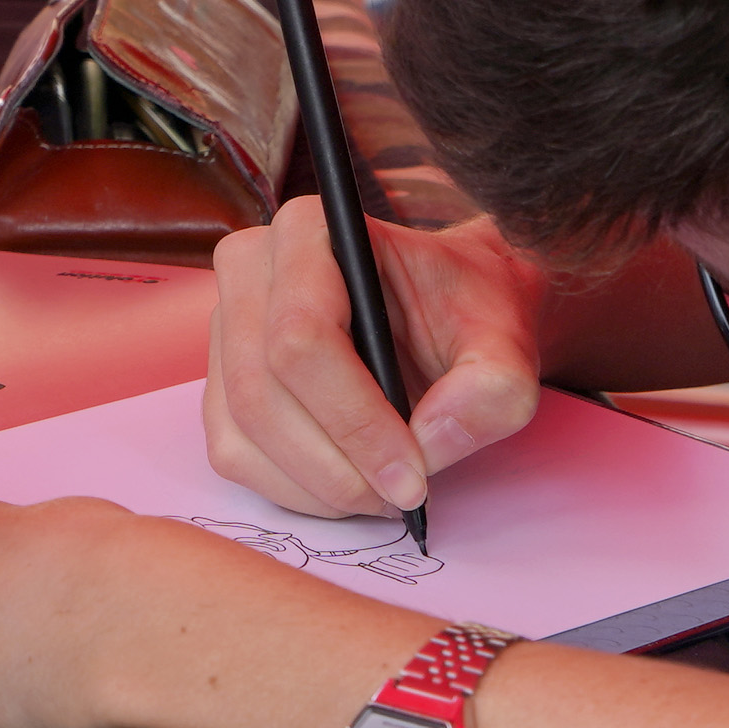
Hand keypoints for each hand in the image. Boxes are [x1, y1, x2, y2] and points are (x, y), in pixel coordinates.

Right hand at [205, 208, 551, 519]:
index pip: (302, 335)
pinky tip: (350, 486)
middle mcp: (251, 268)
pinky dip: (294, 489)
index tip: (412, 475)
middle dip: (337, 465)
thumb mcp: (508, 344)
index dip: (355, 419)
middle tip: (402, 497)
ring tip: (385, 494)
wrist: (449, 317)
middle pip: (263, 391)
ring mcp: (225, 327)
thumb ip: (492, 389)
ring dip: (317, 485)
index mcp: (311, 230)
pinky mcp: (220, 382)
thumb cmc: (469, 315)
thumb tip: (428, 442)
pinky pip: (235, 454)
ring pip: (243, 431)